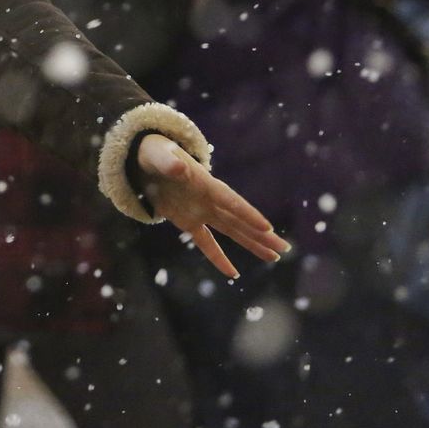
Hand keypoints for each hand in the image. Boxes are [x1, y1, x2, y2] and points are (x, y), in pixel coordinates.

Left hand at [137, 133, 291, 277]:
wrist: (144, 160)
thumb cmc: (155, 153)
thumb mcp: (159, 155)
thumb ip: (168, 162)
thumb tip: (177, 167)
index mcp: (205, 184)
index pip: (230, 201)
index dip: (247, 214)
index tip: (267, 228)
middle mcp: (209, 200)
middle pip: (240, 220)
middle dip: (261, 235)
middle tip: (284, 249)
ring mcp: (201, 212)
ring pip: (231, 232)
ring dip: (252, 244)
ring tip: (273, 257)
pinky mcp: (188, 222)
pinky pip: (206, 243)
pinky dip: (218, 258)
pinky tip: (233, 273)